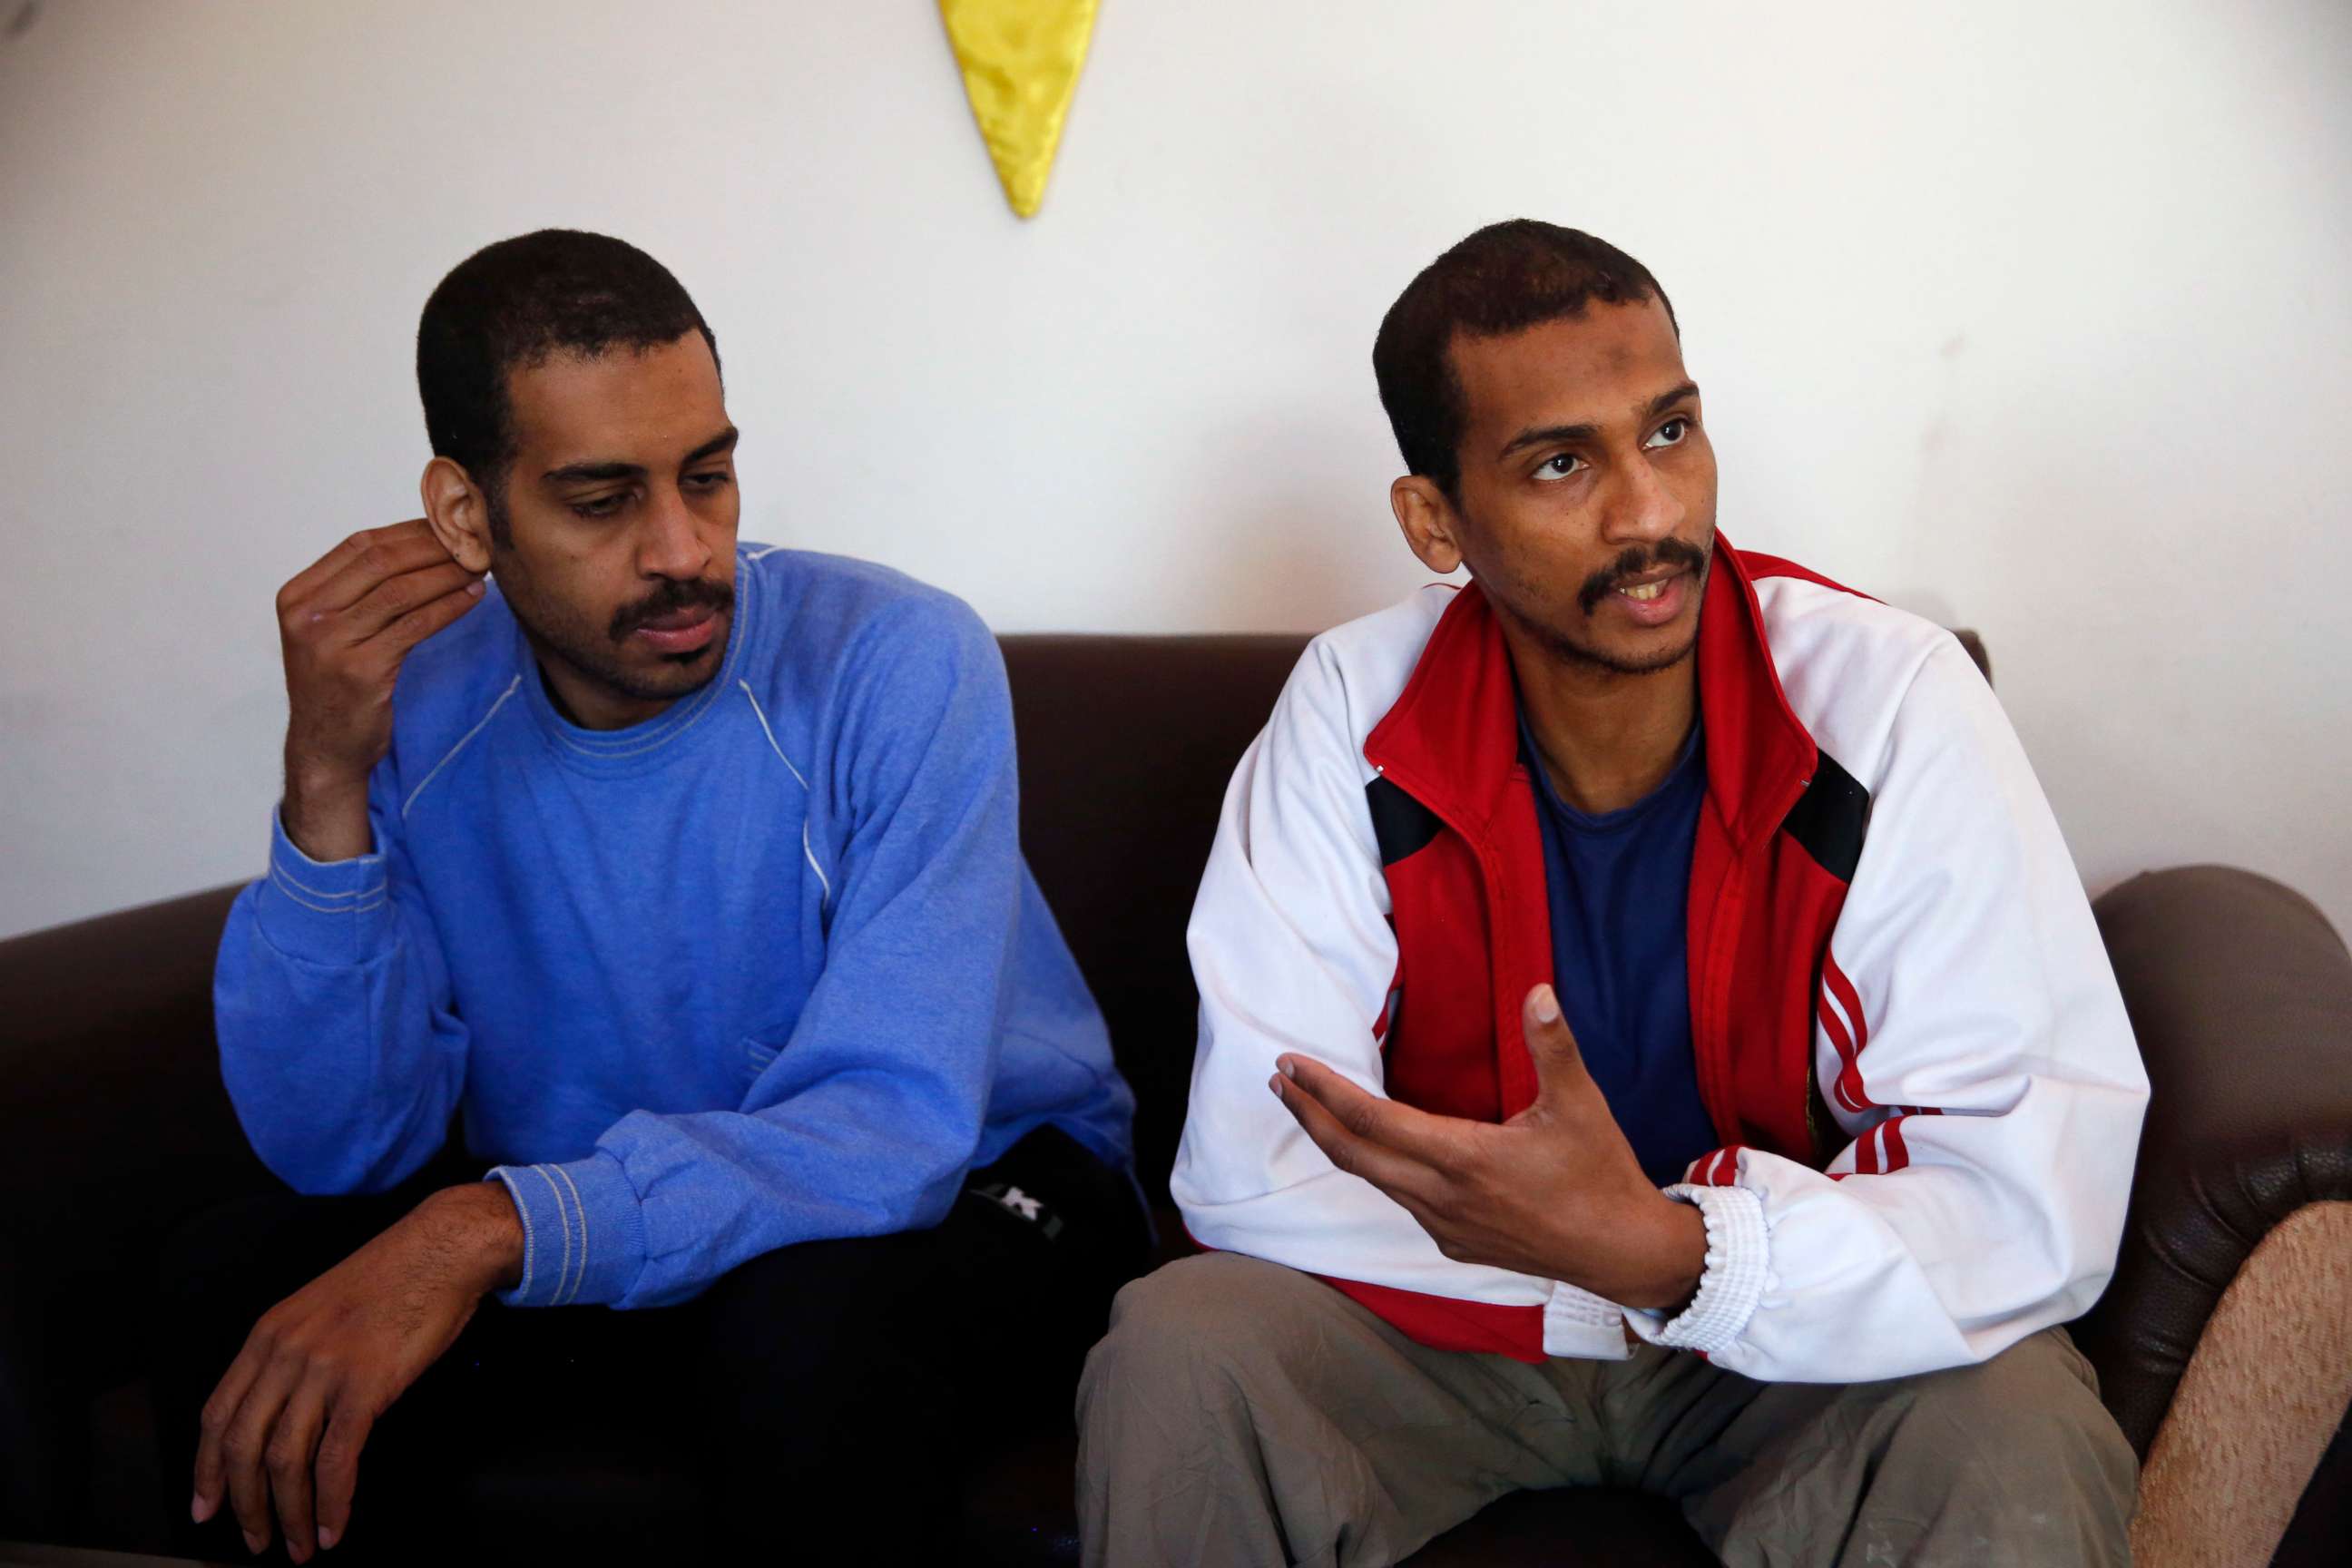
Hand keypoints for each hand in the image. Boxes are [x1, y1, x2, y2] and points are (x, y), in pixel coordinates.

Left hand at [191, 1183, 523, 1559]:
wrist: (442, 1249)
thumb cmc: (394, 1278)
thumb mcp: (321, 1308)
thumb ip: (295, 1354)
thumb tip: (289, 1412)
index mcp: (268, 1334)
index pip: (217, 1415)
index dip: (207, 1470)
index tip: (207, 1508)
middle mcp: (285, 1352)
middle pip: (243, 1447)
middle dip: (245, 1506)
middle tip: (256, 1542)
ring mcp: (323, 1368)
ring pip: (285, 1461)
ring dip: (288, 1515)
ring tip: (299, 1546)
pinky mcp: (365, 1384)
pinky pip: (336, 1459)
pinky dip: (331, 1502)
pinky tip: (335, 1525)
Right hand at [276, 520, 483, 859]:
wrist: (325, 745)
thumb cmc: (337, 683)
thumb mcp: (333, 628)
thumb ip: (359, 589)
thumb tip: (422, 541)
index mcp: (298, 595)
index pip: (360, 545)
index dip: (410, 531)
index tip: (448, 526)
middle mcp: (307, 614)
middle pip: (382, 561)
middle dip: (434, 547)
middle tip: (474, 543)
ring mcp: (331, 642)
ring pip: (402, 591)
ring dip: (447, 574)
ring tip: (480, 567)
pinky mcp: (362, 669)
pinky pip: (416, 625)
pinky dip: (449, 606)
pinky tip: (473, 597)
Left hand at [1269, 983, 1706, 1310]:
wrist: (1620, 1252)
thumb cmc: (1600, 1174)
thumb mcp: (1580, 1103)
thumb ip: (1552, 1046)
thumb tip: (1538, 990)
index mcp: (1463, 1157)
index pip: (1372, 1120)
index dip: (1325, 1091)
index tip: (1290, 1064)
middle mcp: (1441, 1196)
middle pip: (1353, 1155)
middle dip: (1310, 1116)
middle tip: (1281, 1081)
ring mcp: (1445, 1225)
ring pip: (1374, 1181)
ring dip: (1339, 1143)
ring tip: (1314, 1111)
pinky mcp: (1456, 1244)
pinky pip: (1402, 1202)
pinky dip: (1377, 1171)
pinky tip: (1380, 1153)